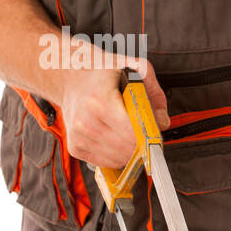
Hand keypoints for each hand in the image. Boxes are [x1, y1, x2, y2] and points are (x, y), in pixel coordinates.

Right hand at [53, 45, 169, 169]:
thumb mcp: (132, 67)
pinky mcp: (76, 147)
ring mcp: (78, 137)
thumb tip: (162, 121)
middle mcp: (85, 122)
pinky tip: (114, 137)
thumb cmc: (99, 72)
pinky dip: (116, 154)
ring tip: (126, 130)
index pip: (132, 133)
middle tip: (142, 128)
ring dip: (129, 149)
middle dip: (141, 142)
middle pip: (127, 149)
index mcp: (99, 101)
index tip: (154, 129)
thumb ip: (153, 92)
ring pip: (118, 159)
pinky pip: (106, 162)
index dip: (149, 134)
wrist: (68, 76)